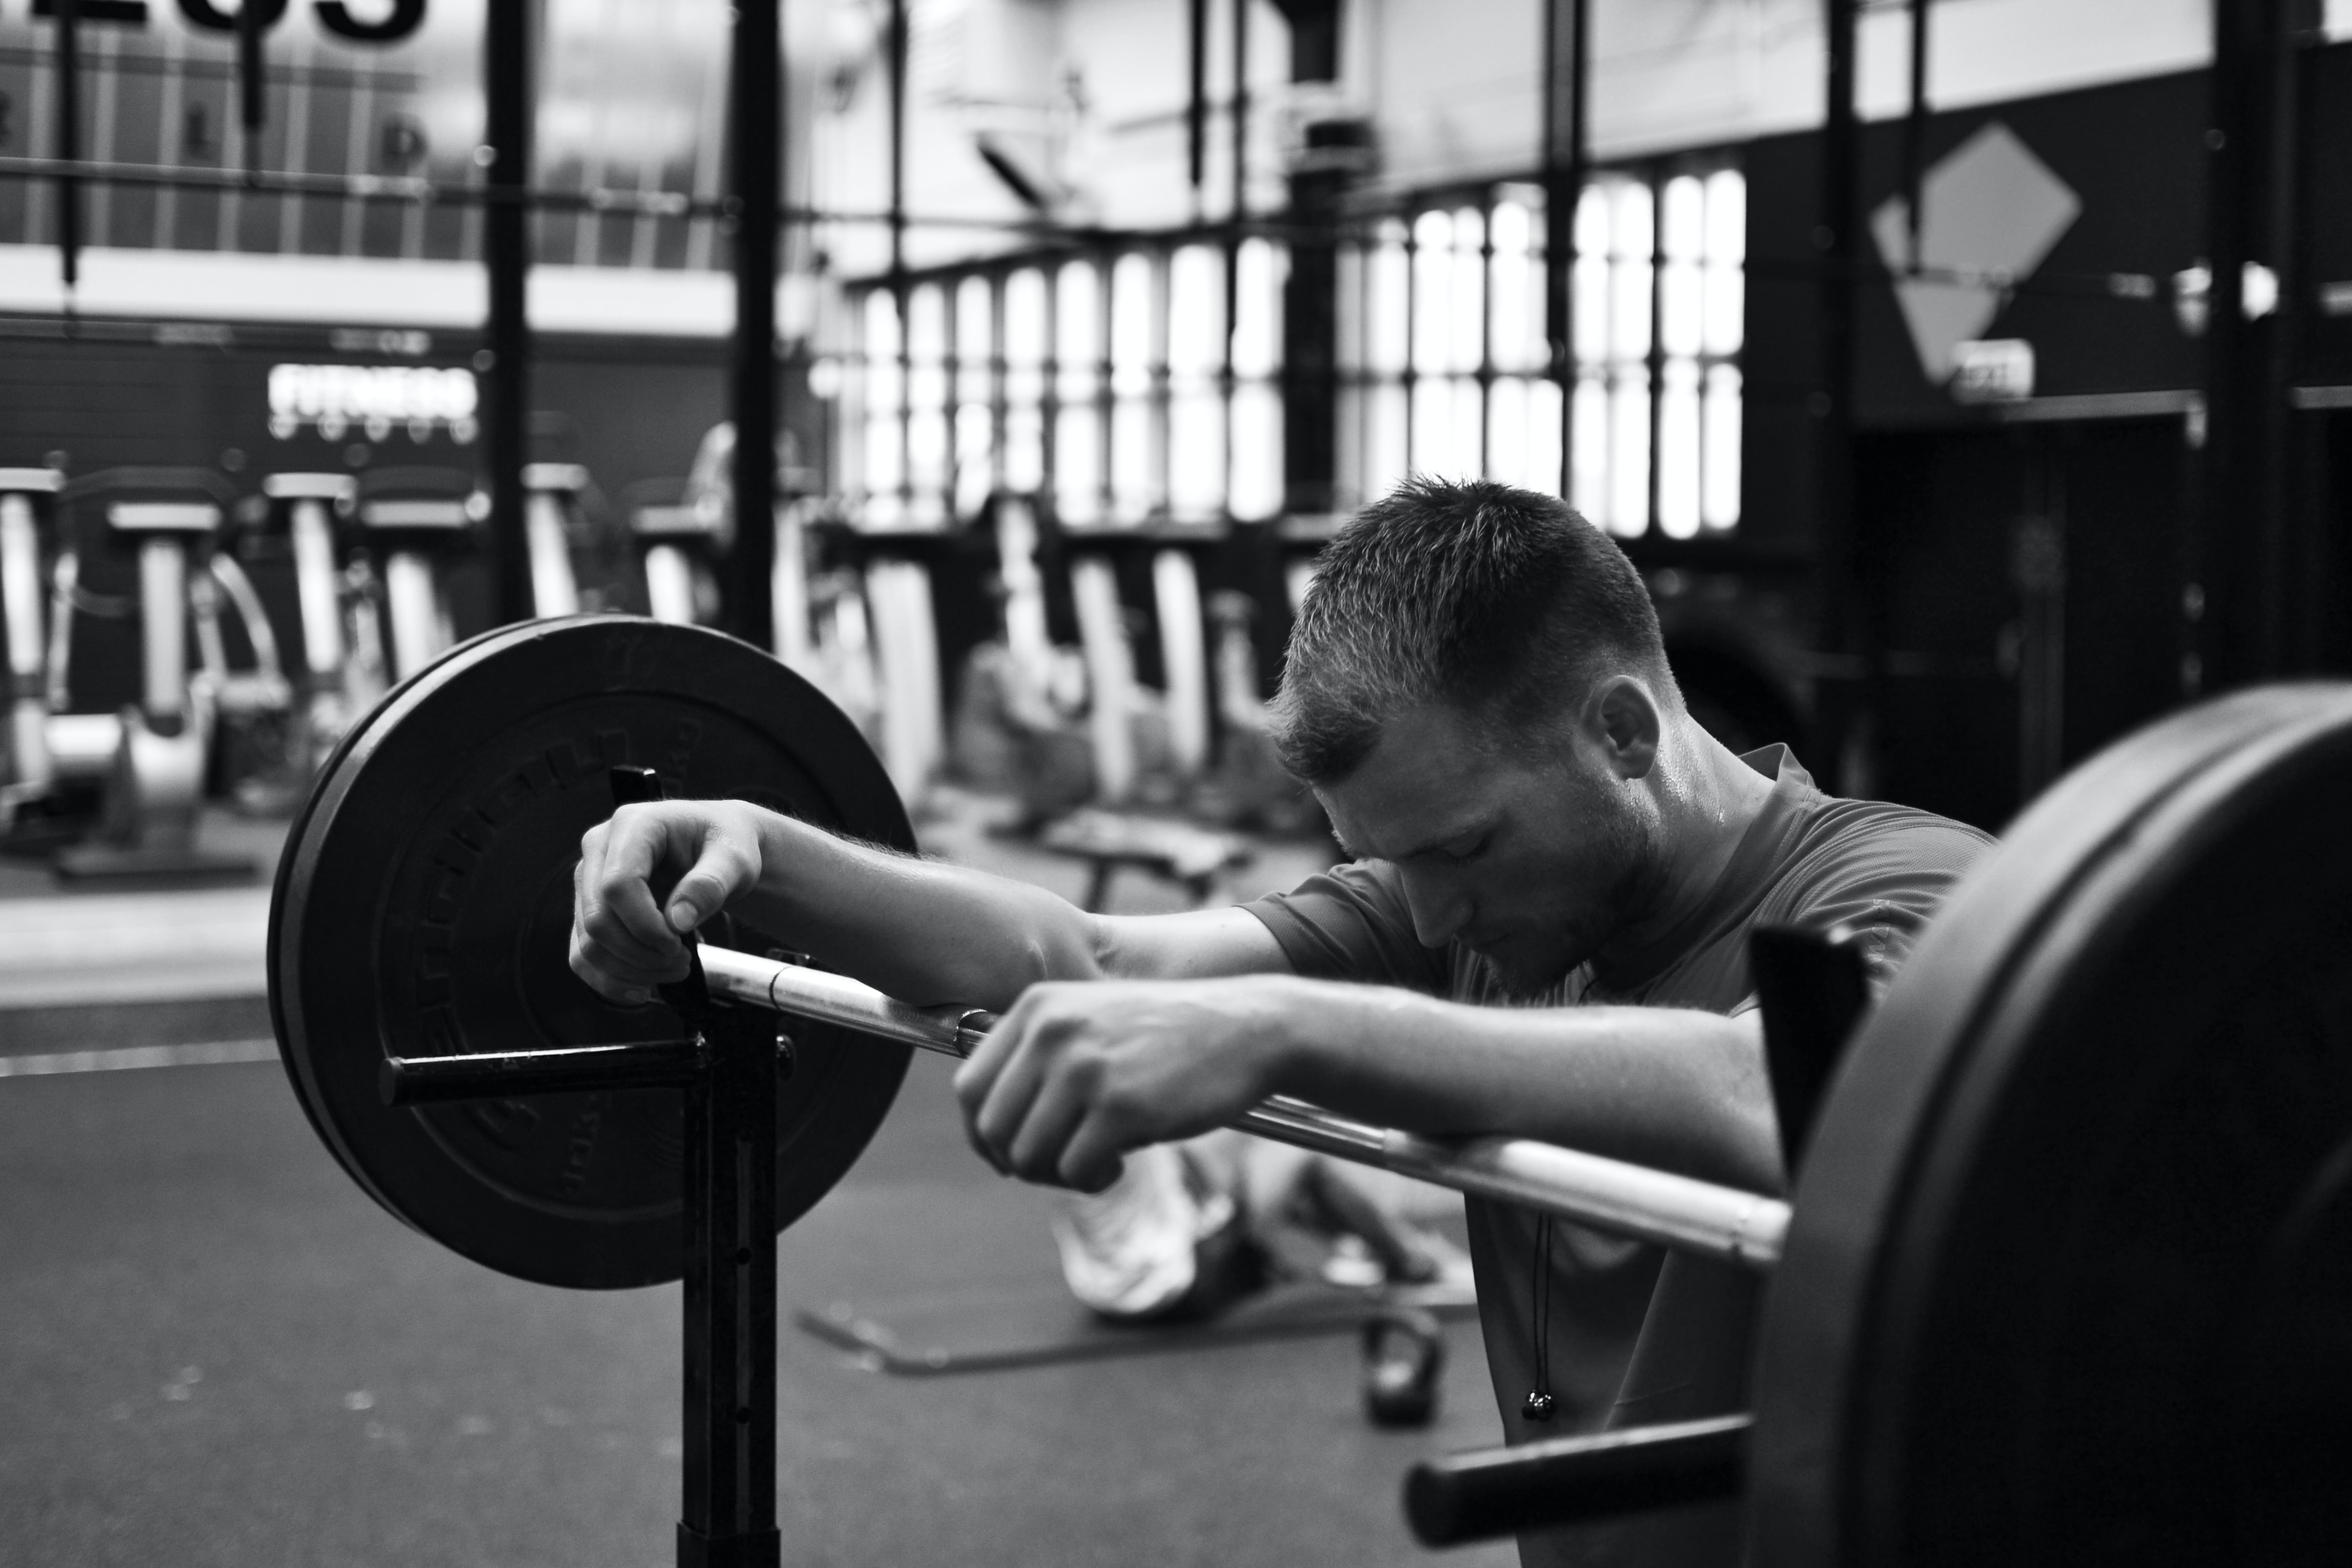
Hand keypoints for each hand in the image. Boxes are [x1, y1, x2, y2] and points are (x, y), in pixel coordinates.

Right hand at [570, 800, 766, 1004]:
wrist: (717, 848)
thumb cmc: (726, 846)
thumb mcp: (735, 859)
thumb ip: (711, 884)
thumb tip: (678, 921)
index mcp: (632, 825)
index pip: (618, 885)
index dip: (646, 925)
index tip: (679, 944)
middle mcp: (599, 849)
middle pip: (597, 919)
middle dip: (640, 953)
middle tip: (682, 962)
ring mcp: (589, 880)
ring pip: (588, 944)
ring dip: (630, 971)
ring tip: (675, 970)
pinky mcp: (588, 908)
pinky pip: (583, 955)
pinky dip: (610, 980)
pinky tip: (643, 988)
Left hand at [952, 975, 1300, 1190]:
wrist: (1248, 1029)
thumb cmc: (1169, 1036)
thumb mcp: (1091, 1022)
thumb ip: (1038, 1058)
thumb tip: (989, 1131)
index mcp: (1037, 1008)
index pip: (969, 1088)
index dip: (982, 1135)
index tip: (1011, 1154)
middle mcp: (1053, 1032)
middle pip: (993, 1129)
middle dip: (1020, 1162)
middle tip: (1060, 1165)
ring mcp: (1086, 1068)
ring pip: (1029, 1156)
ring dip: (1058, 1175)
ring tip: (1095, 1163)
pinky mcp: (1121, 1106)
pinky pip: (1075, 1169)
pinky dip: (1092, 1180)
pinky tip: (1119, 1164)